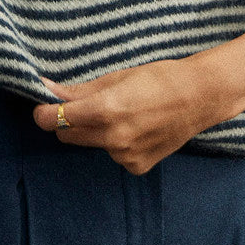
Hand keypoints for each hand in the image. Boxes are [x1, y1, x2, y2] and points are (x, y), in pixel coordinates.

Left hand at [32, 57, 217, 174]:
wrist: (202, 97)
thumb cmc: (160, 79)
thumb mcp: (117, 78)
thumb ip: (79, 91)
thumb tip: (48, 90)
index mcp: (106, 110)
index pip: (55, 120)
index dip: (43, 114)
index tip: (42, 110)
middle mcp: (113, 137)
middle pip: (67, 136)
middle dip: (69, 123)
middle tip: (87, 107)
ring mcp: (125, 155)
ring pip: (92, 145)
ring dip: (96, 133)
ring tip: (126, 115)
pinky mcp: (137, 167)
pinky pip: (113, 155)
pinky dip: (118, 144)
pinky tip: (139, 130)